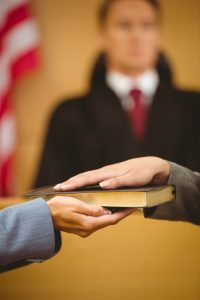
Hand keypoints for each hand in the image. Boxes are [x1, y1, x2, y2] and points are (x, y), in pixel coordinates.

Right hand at [48, 196, 134, 237]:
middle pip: (109, 221)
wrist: (44, 217)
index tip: (133, 207)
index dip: (123, 213)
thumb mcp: (76, 204)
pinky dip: (102, 215)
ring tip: (120, 205)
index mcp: (88, 224)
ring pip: (103, 222)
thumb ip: (92, 209)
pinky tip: (105, 209)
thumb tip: (106, 211)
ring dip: (111, 214)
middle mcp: (88, 230)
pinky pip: (96, 221)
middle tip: (129, 204)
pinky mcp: (81, 228)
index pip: (111, 219)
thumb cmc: (58, 208)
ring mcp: (84, 230)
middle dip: (120, 213)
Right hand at [54, 156, 169, 190]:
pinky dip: (84, 182)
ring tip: (64, 187)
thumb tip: (101, 185)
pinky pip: (93, 179)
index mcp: (109, 173)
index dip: (74, 183)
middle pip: (84, 177)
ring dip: (75, 182)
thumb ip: (118, 182)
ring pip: (88, 177)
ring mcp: (107, 173)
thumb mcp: (133, 179)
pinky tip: (81, 186)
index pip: (88, 178)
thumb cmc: (143, 173)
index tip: (62, 187)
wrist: (152, 165)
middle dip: (70, 182)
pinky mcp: (109, 175)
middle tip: (57, 188)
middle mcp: (106, 172)